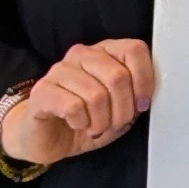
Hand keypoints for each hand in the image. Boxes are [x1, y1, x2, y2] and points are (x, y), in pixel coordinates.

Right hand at [1, 37, 155, 165]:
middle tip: (115, 123)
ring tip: (96, 127)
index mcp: (104, 52)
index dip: (144, 80)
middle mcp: (82, 54)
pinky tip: (77, 125)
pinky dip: (82, 123)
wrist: (47, 138)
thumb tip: (145, 99)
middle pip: (118, 76)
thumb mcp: (118, 110)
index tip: (141, 105)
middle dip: (123, 109)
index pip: (134, 50)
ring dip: (102, 121)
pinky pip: (73, 107)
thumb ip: (134, 98)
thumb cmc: (86, 120)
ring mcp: (60, 70)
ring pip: (96, 95)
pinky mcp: (43, 91)